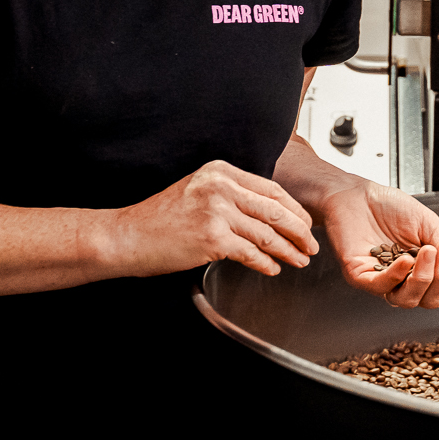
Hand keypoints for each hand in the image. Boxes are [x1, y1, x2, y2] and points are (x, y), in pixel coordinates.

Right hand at [102, 161, 318, 277]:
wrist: (127, 236)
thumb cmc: (160, 219)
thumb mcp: (197, 191)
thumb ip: (230, 194)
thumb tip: (268, 212)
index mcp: (220, 170)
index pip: (271, 188)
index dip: (294, 209)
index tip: (306, 223)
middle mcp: (220, 186)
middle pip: (276, 209)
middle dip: (299, 231)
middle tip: (311, 246)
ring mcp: (216, 211)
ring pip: (267, 233)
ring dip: (288, 250)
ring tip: (299, 260)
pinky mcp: (212, 237)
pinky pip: (251, 253)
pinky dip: (266, 263)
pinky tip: (272, 269)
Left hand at [319, 181, 438, 308]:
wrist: (357, 193)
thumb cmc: (389, 207)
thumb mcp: (427, 224)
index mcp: (421, 271)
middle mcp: (402, 281)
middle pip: (430, 301)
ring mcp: (381, 281)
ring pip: (408, 300)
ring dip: (424, 279)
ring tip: (427, 252)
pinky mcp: (360, 276)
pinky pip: (380, 287)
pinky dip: (397, 276)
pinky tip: (406, 259)